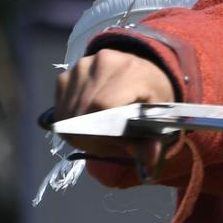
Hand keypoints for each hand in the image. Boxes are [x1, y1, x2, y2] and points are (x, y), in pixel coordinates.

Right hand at [54, 49, 177, 158]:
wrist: (139, 69)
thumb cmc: (151, 95)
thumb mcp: (160, 115)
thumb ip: (154, 139)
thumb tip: (148, 158)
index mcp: (131, 71)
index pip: (103, 105)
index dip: (104, 133)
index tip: (116, 146)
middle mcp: (102, 64)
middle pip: (83, 113)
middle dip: (92, 139)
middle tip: (108, 146)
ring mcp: (81, 68)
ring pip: (69, 114)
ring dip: (80, 133)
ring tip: (101, 134)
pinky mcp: (66, 75)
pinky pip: (62, 110)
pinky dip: (71, 124)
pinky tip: (89, 124)